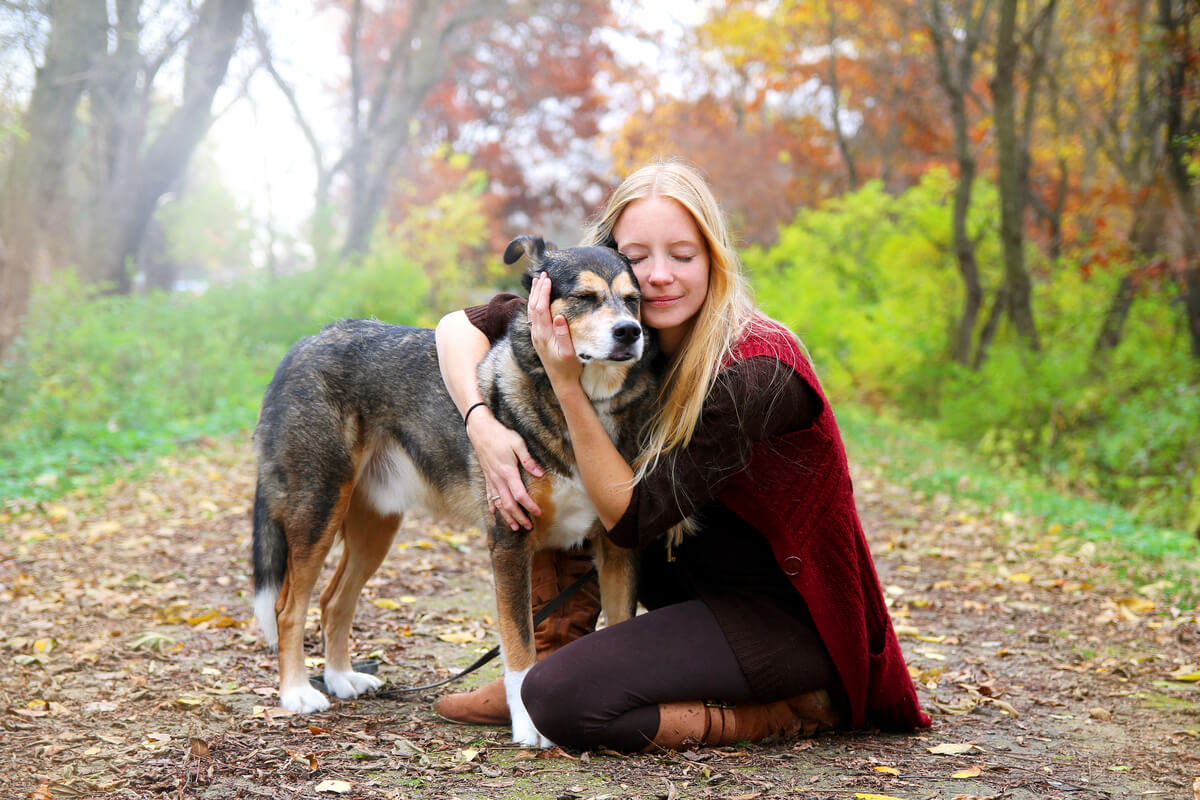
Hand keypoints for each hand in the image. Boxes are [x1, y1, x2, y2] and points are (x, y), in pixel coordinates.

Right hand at [467, 409, 542, 529]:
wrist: (480, 431)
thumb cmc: (501, 435)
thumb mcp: (518, 443)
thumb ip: (528, 460)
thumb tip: (540, 473)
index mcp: (507, 472)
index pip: (520, 495)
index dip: (529, 506)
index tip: (539, 513)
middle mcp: (498, 479)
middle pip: (509, 504)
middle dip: (519, 517)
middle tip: (529, 526)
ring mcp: (491, 480)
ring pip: (498, 504)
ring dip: (507, 517)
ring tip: (514, 527)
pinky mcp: (487, 478)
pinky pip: (489, 497)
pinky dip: (492, 508)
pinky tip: (495, 515)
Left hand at [528, 272, 582, 389]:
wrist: (562, 382)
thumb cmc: (569, 368)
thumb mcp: (569, 353)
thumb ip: (563, 335)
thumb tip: (559, 316)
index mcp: (544, 335)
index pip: (540, 309)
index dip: (543, 293)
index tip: (548, 279)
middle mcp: (537, 334)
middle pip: (533, 306)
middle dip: (537, 289)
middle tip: (542, 273)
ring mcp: (536, 336)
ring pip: (531, 311)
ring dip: (534, 294)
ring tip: (537, 281)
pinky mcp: (538, 338)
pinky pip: (533, 316)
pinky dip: (534, 303)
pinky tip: (537, 299)